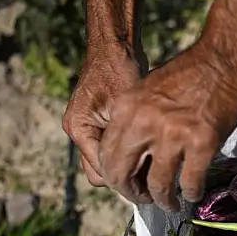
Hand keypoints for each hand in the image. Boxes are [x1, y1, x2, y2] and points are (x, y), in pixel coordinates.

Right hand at [62, 42, 147, 186]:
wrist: (115, 46)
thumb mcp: (127, 106)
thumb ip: (128, 138)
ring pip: (109, 163)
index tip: (152, 189)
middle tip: (157, 183)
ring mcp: (88, 128)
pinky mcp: (99, 124)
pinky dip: (130, 153)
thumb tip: (143, 171)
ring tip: (157, 170)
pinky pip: (113, 149)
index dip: (127, 182)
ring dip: (130, 167)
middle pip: (102, 172)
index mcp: (80, 128)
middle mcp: (79, 131)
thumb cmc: (120, 69)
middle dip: (128, 179)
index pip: (102, 170)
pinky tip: (152, 153)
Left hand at [96, 43, 236, 211]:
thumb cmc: (190, 74)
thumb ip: (133, 121)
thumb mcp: (146, 92)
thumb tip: (131, 154)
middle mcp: (144, 122)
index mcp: (126, 108)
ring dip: (164, 200)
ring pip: (158, 185)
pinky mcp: (201, 143)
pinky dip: (191, 192)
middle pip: (123, 175)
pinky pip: (190, 181)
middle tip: (144, 199)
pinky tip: (193, 193)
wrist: (223, 61)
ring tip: (170, 204)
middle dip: (132, 194)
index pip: (106, 155)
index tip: (128, 184)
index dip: (116, 177)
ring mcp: (173, 134)